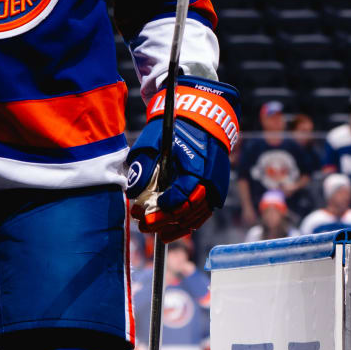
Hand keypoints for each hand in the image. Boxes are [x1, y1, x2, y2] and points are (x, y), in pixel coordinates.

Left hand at [125, 77, 239, 243]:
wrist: (204, 116)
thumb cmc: (176, 128)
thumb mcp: (153, 141)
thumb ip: (142, 166)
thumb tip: (132, 194)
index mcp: (196, 168)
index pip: (180, 198)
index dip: (161, 210)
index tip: (142, 214)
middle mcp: (211, 181)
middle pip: (187, 211)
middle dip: (164, 222)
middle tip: (144, 227)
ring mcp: (217, 186)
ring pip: (198, 216)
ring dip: (177, 227)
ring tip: (158, 233)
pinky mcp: (218, 188)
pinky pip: (205, 212)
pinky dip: (190, 222)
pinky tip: (175, 228)